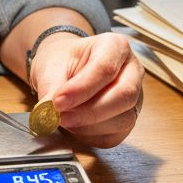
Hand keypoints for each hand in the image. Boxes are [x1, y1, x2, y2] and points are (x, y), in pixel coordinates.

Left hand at [29, 31, 143, 148]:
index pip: (105, 68)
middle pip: (123, 95)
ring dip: (88, 125)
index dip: (81, 89)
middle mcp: (131, 70)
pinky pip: (114, 136)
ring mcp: (135, 97)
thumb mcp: (51, 67)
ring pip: (122, 120)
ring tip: (63, 119)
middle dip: (88, 112)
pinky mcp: (128, 119)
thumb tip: (47, 112)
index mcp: (115, 46)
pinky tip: (75, 126)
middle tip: (60, 117)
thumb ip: (50, 89)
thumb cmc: (62, 62)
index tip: (57, 101)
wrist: (65, 70)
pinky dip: (91, 136)